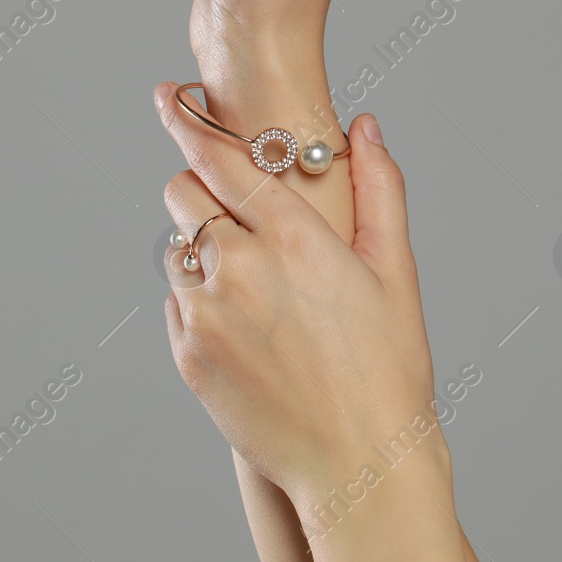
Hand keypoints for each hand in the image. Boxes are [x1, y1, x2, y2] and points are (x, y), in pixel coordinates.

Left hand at [154, 88, 442, 513]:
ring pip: (177, 248)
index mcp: (295, 239)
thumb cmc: (388, 370)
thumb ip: (379, 190)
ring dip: (203, 251)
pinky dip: (199, 301)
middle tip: (236, 213)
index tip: (166, 96)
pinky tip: (246, 331)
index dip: (188, 121)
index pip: (222, 158)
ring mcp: (207, 311)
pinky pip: (176, 300)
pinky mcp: (187, 351)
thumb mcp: (395, 275)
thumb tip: (364, 127)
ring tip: (255, 290)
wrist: (358, 465)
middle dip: (202, 190)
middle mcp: (241, 267)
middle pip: (183, 193)